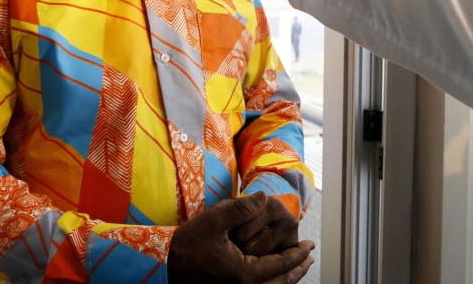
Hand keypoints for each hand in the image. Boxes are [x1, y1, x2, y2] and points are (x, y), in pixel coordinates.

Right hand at [168, 192, 314, 282]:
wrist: (162, 269)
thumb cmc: (186, 247)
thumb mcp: (214, 221)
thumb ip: (241, 209)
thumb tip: (265, 197)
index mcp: (246, 275)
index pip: (281, 265)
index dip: (298, 255)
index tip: (310, 245)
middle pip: (281, 283)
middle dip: (297, 270)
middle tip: (308, 258)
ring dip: (286, 279)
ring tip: (295, 267)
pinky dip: (271, 283)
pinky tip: (271, 275)